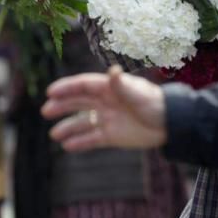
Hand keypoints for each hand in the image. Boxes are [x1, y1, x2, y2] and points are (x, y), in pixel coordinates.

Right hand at [41, 66, 166, 151]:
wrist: (171, 124)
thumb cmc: (155, 103)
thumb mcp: (138, 93)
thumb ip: (122, 85)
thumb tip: (113, 70)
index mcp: (109, 88)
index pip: (83, 86)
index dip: (66, 88)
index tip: (50, 92)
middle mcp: (105, 102)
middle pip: (79, 102)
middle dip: (62, 106)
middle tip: (45, 111)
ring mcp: (108, 119)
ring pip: (83, 122)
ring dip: (68, 127)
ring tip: (54, 135)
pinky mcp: (113, 135)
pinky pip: (92, 139)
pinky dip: (80, 142)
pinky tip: (67, 147)